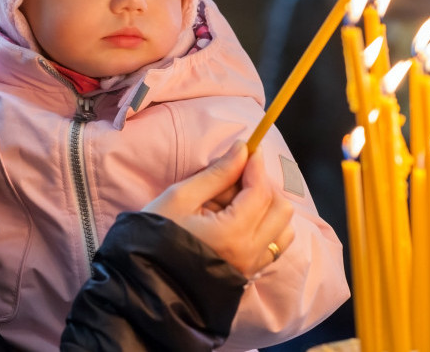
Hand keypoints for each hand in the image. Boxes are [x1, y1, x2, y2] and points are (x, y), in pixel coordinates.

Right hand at [143, 141, 294, 277]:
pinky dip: (267, 227)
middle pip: (280, 208)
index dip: (255, 165)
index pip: (260, 191)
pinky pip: (274, 247)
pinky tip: (241, 220)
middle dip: (263, 185)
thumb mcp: (181, 197)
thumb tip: (242, 149)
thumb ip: (217, 174)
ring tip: (238, 201)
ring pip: (283, 229)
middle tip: (237, 177)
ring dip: (268, 207)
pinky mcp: (249, 274)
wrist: (146, 280)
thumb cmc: (156, 235)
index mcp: (232, 234)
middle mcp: (250, 253)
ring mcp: (252, 267)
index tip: (248, 149)